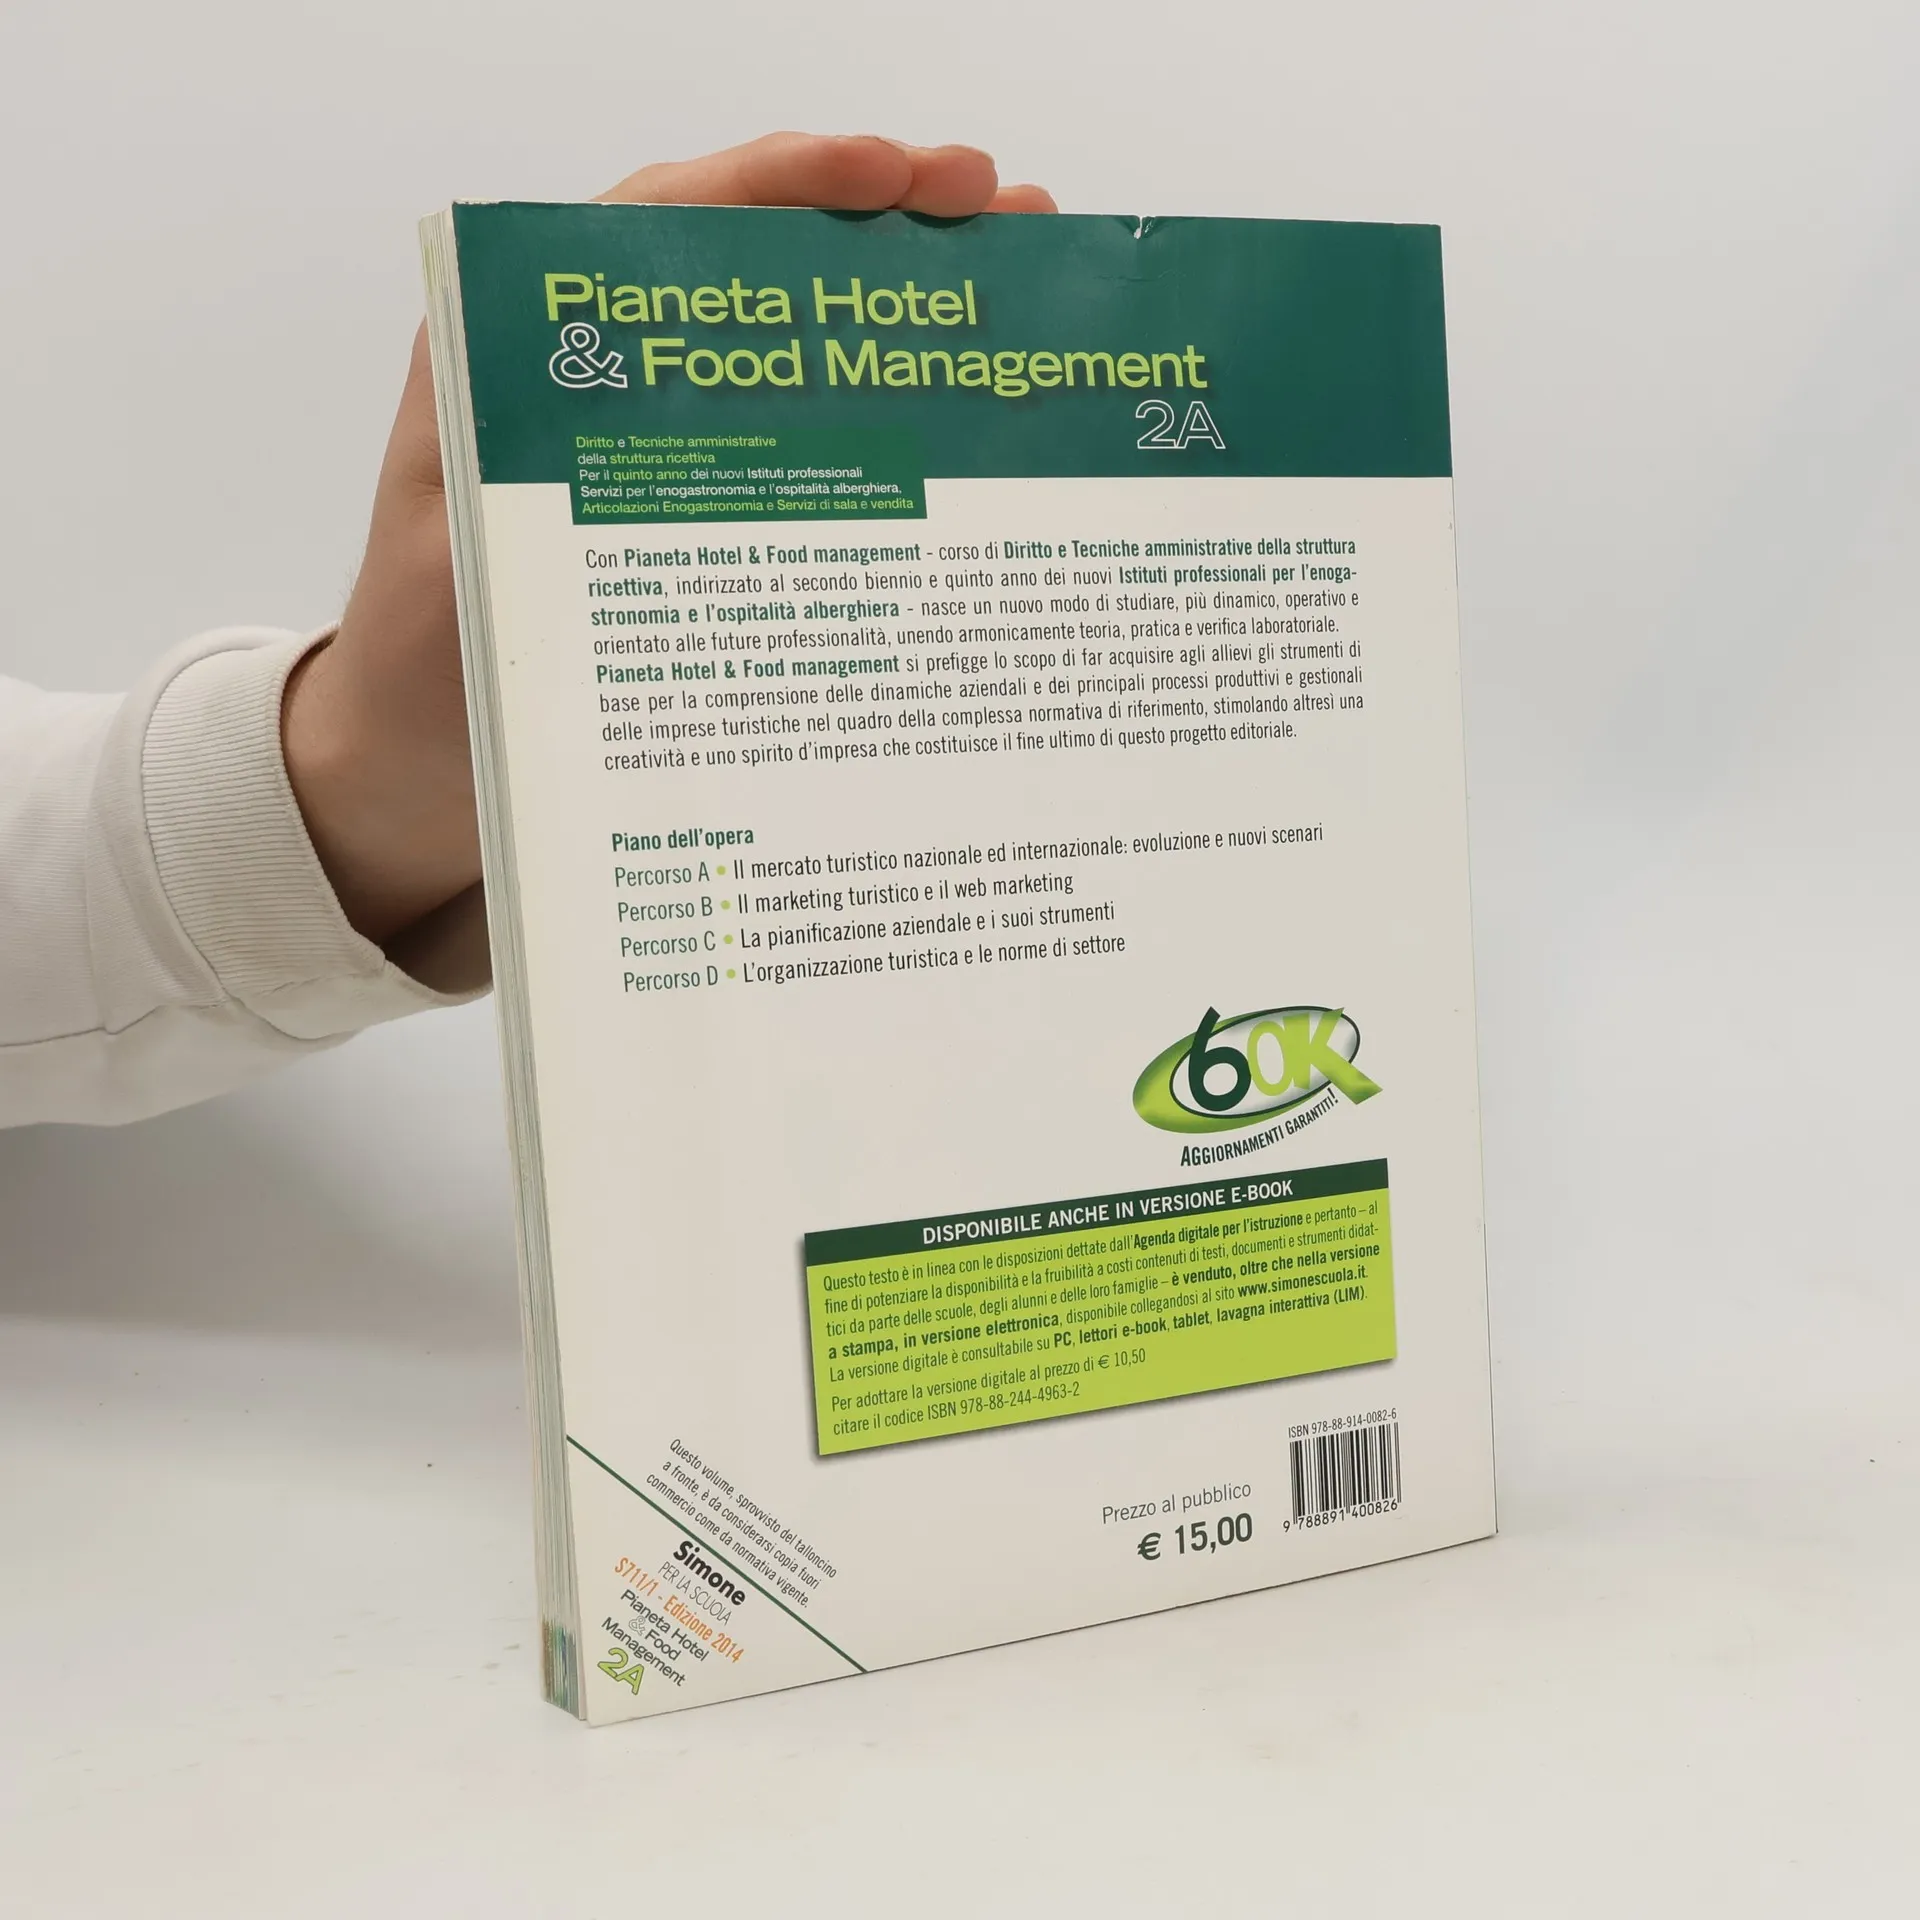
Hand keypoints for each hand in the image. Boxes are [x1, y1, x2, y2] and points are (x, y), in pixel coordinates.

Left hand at [282, 134, 1055, 964]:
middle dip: (881, 218)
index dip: (790, 182)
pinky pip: (794, 430)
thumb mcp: (458, 584)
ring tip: (1011, 279)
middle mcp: (594, 372)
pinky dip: (877, 408)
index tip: (902, 177)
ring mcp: (652, 437)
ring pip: (785, 335)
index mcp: (523, 352)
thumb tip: (611, 440)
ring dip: (896, 300)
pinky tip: (959, 414)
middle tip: (1004, 211)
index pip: (669, 219)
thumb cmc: (425, 676)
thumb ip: (511, 507)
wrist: (417, 768)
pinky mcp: (690, 501)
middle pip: (751, 256)